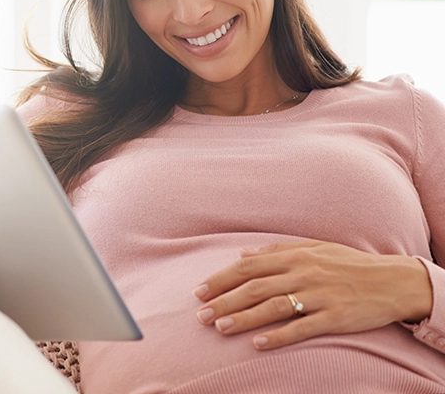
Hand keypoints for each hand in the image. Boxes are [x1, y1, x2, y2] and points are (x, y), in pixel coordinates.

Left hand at [192, 240, 432, 350]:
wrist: (392, 280)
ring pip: (273, 307)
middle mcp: (303, 273)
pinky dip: (278, 336)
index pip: (247, 267)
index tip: (199, 292)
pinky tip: (258, 344)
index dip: (220, 279)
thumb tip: (242, 253)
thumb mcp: (313, 247)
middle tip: (200, 315)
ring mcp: (319, 295)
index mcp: (294, 256)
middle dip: (223, 301)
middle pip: (254, 287)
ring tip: (220, 328)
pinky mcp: (335, 317)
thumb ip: (276, 251)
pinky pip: (302, 327)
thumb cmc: (348, 263)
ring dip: (243, 318)